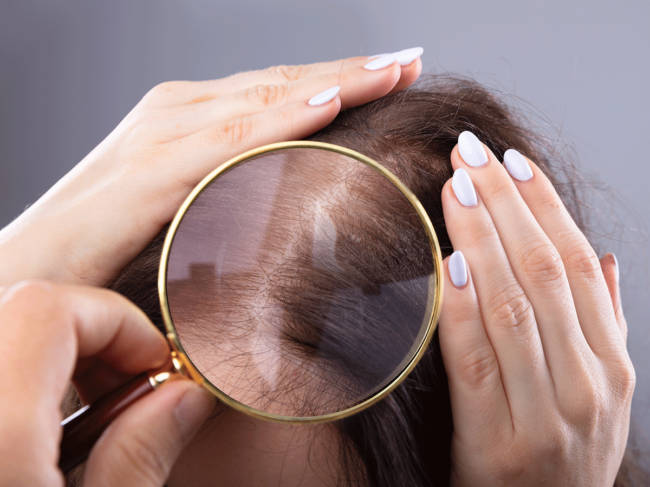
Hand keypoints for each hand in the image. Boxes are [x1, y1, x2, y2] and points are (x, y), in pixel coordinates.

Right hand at [0, 52, 421, 286]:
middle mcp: (177, 112)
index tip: (391, 76)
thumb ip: (228, 200)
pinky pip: (231, 139)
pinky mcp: (153, 169)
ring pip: (265, 99)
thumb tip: (283, 209)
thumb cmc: (104, 250)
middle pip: (280, 83)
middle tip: (409, 61)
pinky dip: (283, 120)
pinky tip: (329, 107)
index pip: (276, 92)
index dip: (337, 83)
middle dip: (350, 72)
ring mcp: (164, 133)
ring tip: (393, 71)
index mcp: (187, 122)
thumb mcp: (184, 214)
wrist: (30, 271)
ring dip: (335, 84)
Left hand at [0, 281, 213, 485]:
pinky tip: (57, 435)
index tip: (158, 363)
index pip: (50, 310)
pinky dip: (32, 380)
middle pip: (26, 313)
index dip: (120, 322)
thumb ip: (136, 459)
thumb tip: (183, 399)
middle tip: (134, 391)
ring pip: (8, 333)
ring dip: (66, 359)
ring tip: (101, 418)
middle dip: (98, 338)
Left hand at [438, 132, 633, 485]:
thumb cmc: (560, 452)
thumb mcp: (600, 394)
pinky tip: (448, 261)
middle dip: (506, 204)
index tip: (510, 160)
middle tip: (470, 154)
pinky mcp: (497, 443)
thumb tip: (604, 260)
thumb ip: (602, 325)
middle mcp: (588, 385)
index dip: (544, 205)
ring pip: (514, 305)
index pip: (578, 263)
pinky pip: (477, 361)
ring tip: (456, 186)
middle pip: (545, 271)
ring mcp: (547, 416)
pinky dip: (463, 308)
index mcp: (612, 365)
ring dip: (483, 238)